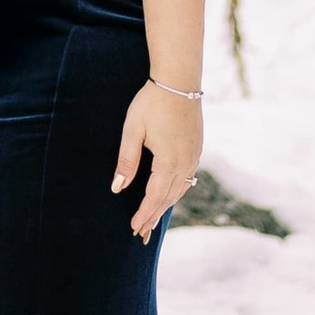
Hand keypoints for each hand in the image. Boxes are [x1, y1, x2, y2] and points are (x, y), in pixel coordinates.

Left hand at [111, 80, 202, 237]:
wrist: (179, 81)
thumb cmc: (152, 102)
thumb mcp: (133, 130)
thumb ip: (127, 161)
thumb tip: (118, 188)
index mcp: (169, 161)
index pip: (154, 196)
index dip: (144, 214)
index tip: (134, 228)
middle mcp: (186, 163)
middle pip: (168, 198)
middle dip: (154, 216)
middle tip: (141, 234)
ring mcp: (194, 156)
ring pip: (180, 190)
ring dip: (165, 206)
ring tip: (153, 221)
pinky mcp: (197, 149)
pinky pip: (187, 178)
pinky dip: (176, 192)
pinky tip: (169, 195)